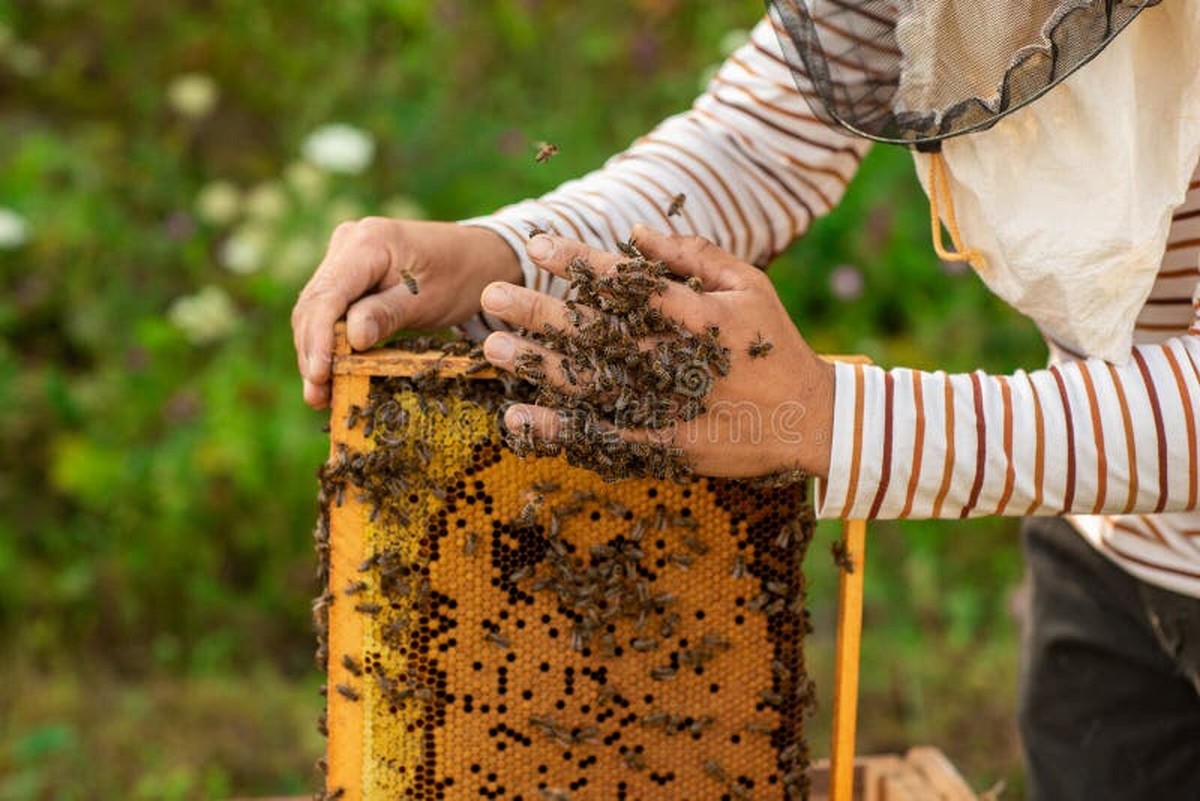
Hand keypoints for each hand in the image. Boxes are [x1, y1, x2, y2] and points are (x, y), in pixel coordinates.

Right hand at [291, 218, 520, 407]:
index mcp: (368, 242)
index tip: (319, 375)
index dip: (319, 338)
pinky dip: (328, 342)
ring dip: (314, 352)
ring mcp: (344, 256)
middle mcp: (347, 242)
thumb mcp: (430, 300)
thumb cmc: (460, 275)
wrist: (477, 255)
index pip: (329, 294)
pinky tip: (329, 375)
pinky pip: (329, 310)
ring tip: (320, 395)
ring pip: (315, 310)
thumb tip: (352, 339)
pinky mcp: (347, 274)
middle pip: (314, 304)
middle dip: (312, 352)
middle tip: (317, 397)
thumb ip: (388, 314)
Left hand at [478, 225, 834, 479]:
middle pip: (599, 336)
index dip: (581, 264)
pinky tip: (518, 415)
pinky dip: (560, 428)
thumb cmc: (775, 345)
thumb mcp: (749, 285)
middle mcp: (680, 361)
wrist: (811, 421)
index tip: (538, 247)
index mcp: (701, 317)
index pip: (630, 284)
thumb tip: (634, 232)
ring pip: (592, 385)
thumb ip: (693, 255)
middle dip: (541, 314)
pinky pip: (603, 438)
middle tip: (492, 297)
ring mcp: (671, 408)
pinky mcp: (666, 447)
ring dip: (539, 365)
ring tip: (492, 346)